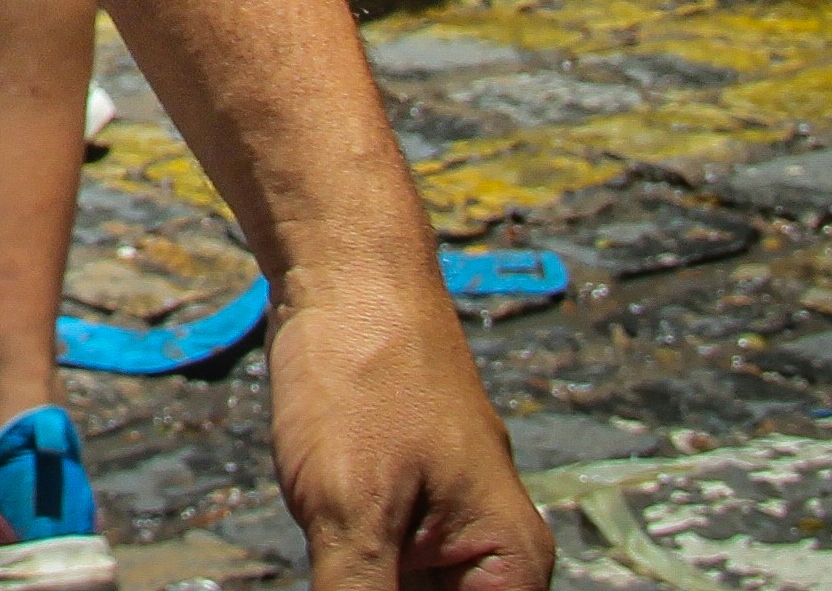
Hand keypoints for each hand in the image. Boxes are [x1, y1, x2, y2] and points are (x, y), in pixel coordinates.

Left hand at [263, 255, 553, 590]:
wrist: (343, 272)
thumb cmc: (363, 370)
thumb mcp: (351, 511)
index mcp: (510, 573)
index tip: (357, 585)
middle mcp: (491, 564)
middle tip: (338, 558)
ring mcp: (443, 539)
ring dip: (357, 586)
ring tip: (333, 538)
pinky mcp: (399, 516)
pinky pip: (379, 579)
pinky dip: (347, 582)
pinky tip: (321, 556)